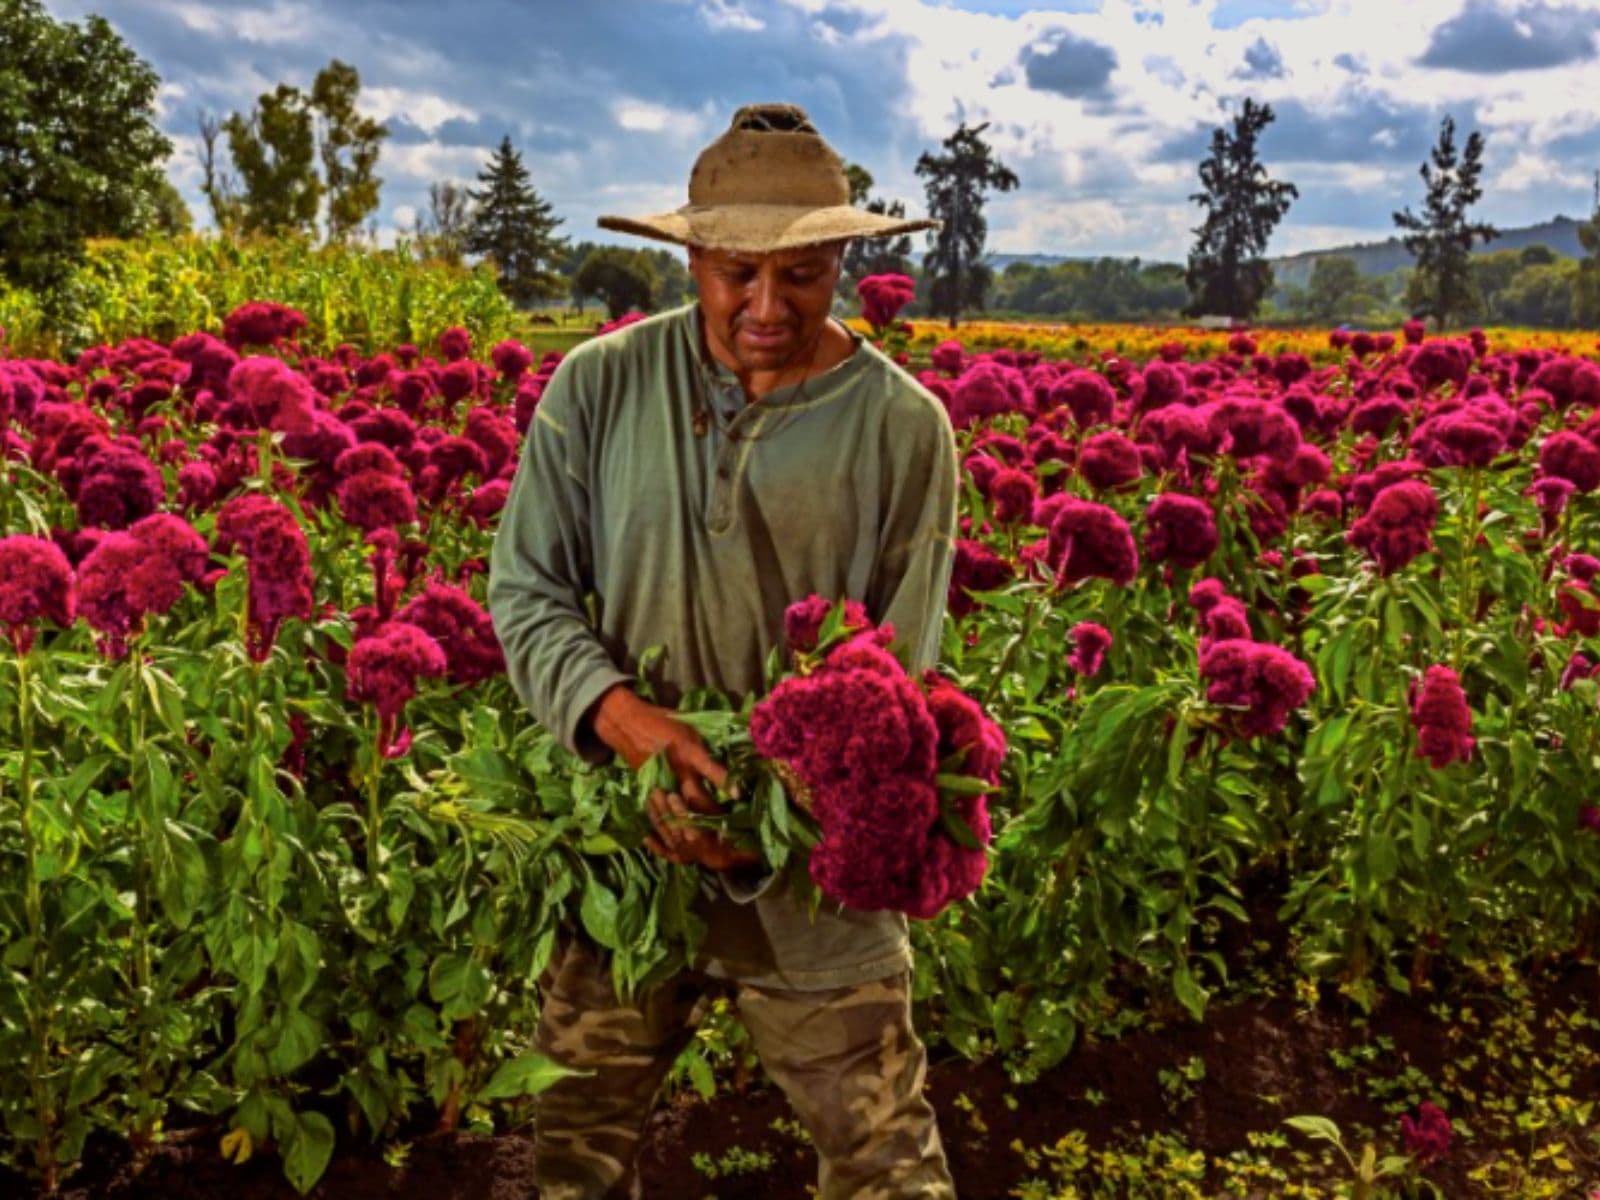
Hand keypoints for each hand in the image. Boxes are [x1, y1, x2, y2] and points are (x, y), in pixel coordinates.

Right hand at [589, 685, 759, 870]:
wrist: (628, 726)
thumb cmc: (664, 722)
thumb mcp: (691, 727)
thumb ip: (709, 746)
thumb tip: (736, 754)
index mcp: (688, 750)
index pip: (710, 768)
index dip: (726, 782)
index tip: (740, 795)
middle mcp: (676, 770)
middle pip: (697, 798)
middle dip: (714, 814)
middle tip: (734, 826)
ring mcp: (662, 783)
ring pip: (681, 811)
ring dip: (698, 825)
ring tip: (717, 836)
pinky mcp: (651, 791)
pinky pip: (667, 813)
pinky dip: (679, 825)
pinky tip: (691, 836)